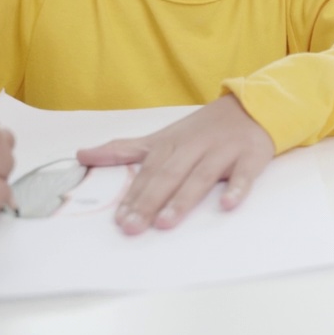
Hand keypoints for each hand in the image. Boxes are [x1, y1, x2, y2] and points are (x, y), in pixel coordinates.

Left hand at [76, 94, 274, 234]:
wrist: (251, 107)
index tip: (119, 219)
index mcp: (172, 144)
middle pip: (170, 175)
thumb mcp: (163, 137)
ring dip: (184, 199)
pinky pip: (244, 174)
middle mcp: (195, 147)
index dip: (133, 195)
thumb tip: (81, 155)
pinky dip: (237, 188)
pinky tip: (228, 204)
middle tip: (133, 227)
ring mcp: (223, 151)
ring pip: (201, 176)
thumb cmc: (203, 129)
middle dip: (150, 201)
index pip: (149, 171)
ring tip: (166, 222)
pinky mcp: (250, 156)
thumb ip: (124, 150)